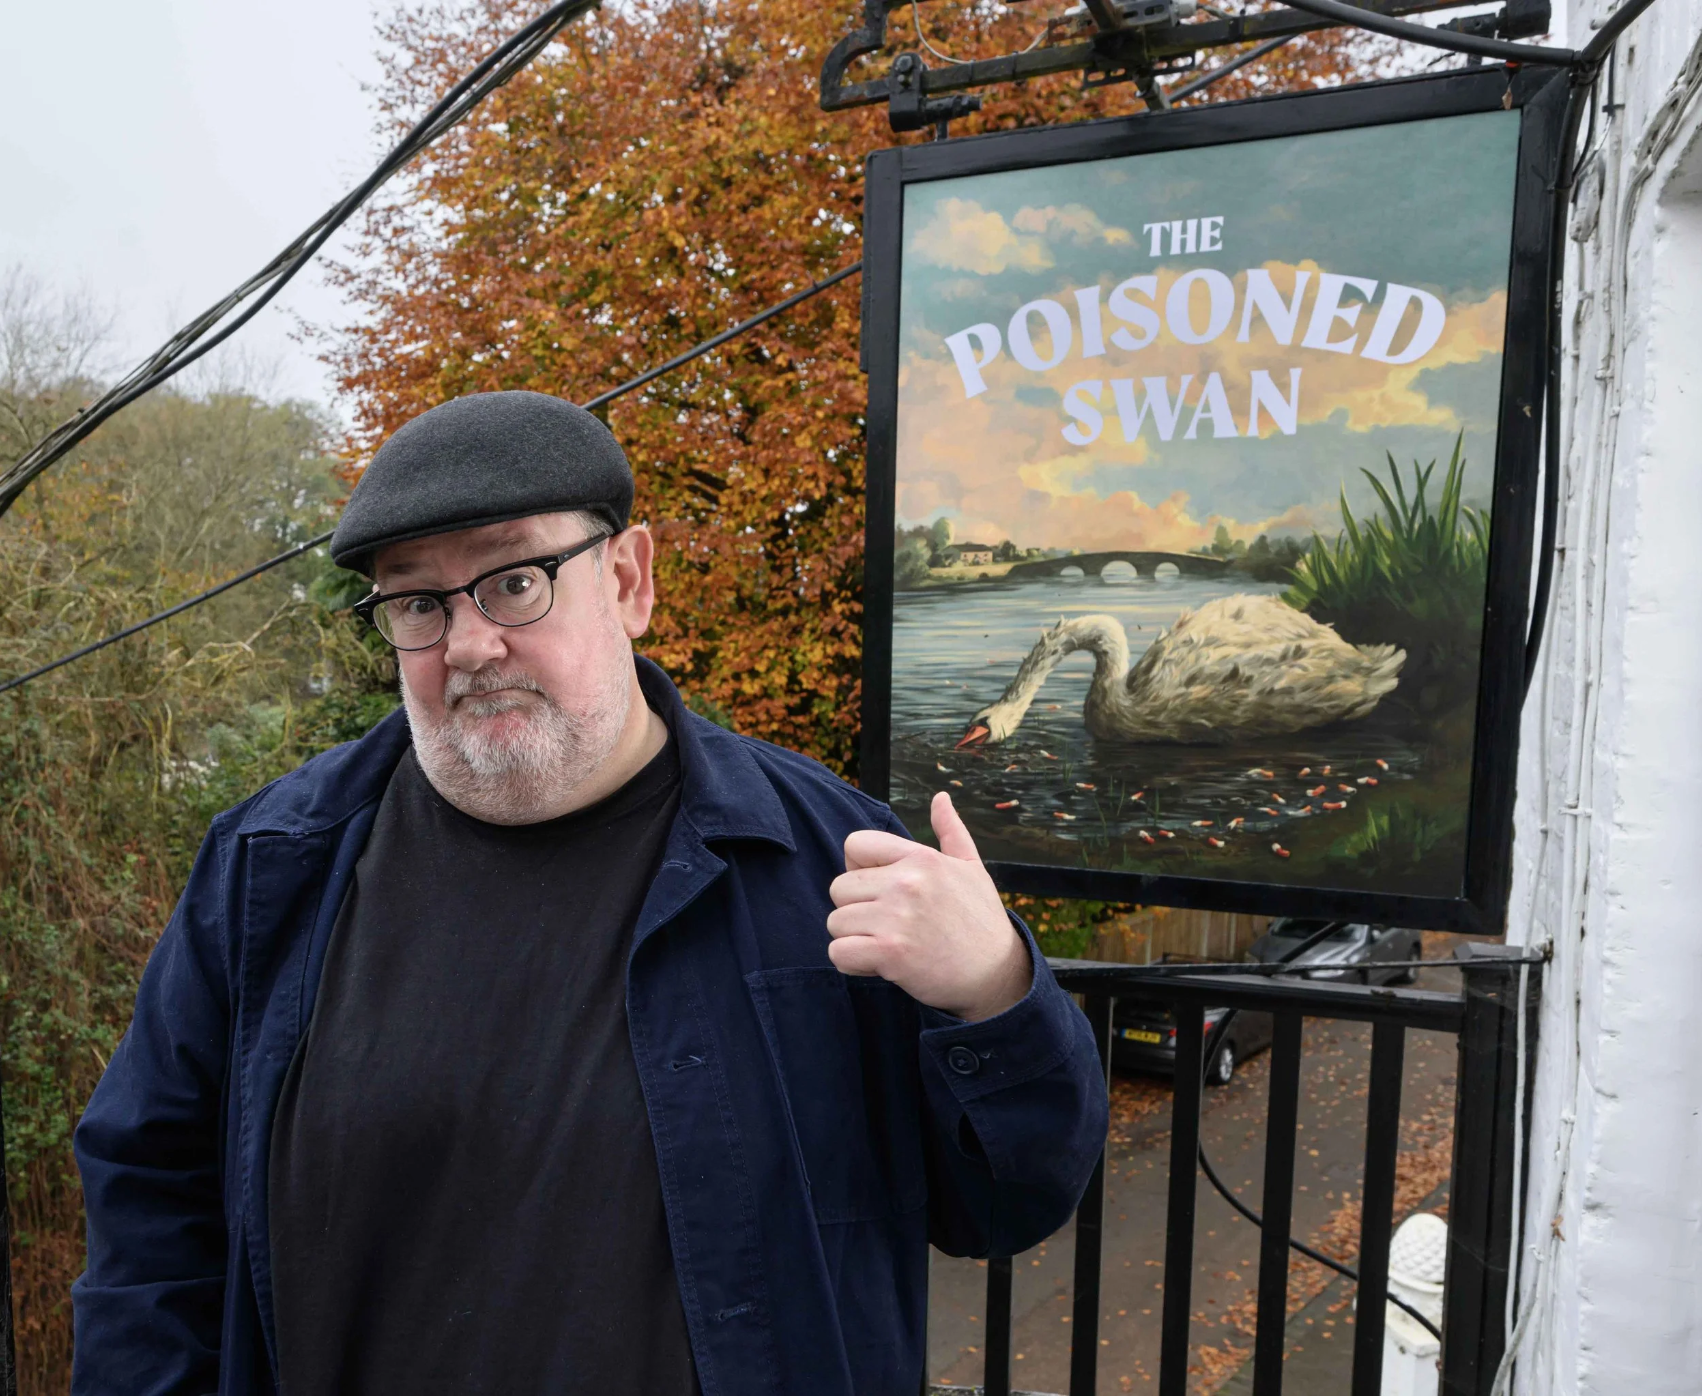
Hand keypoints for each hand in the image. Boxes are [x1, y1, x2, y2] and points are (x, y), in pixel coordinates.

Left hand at [827, 791, 1032, 1020]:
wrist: (996, 974)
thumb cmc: (981, 920)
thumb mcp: (971, 867)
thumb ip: (950, 830)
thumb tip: (941, 797)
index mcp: (921, 858)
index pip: (855, 844)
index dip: (858, 868)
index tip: (879, 889)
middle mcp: (906, 883)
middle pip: (838, 887)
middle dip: (854, 909)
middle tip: (885, 924)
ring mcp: (897, 918)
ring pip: (835, 922)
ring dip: (853, 938)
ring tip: (885, 944)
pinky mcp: (890, 954)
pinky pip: (838, 952)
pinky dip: (851, 962)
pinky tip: (877, 964)